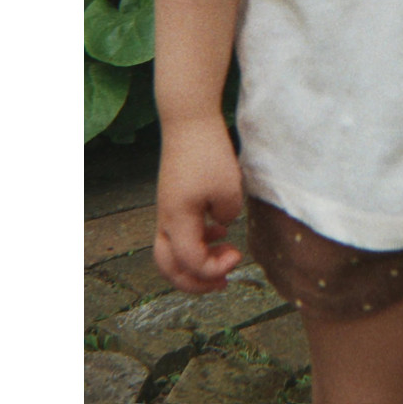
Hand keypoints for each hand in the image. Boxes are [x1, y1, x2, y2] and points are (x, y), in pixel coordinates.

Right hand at [154, 115, 244, 293]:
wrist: (188, 121)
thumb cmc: (208, 153)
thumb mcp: (229, 188)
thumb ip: (227, 215)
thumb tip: (221, 224)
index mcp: (177, 220)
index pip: (190, 262)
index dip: (214, 269)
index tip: (237, 255)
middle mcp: (165, 219)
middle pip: (169, 267)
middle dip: (196, 282)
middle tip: (224, 282)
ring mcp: (166, 209)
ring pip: (170, 252)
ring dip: (194, 263)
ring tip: (224, 261)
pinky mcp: (173, 199)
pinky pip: (176, 233)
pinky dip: (194, 242)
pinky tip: (219, 231)